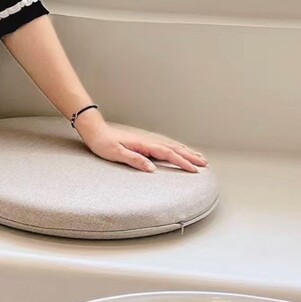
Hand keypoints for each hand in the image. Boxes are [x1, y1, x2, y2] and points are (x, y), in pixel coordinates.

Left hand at [75, 115, 208, 172]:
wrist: (95, 131)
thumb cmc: (103, 143)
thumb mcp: (116, 153)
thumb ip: (134, 160)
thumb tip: (152, 169)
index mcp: (144, 145)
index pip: (168, 154)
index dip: (182, 162)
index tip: (195, 170)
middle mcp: (148, 141)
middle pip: (174, 149)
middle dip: (191, 157)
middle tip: (205, 164)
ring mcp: (146, 141)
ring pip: (172, 146)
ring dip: (186, 152)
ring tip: (199, 157)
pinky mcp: (143, 143)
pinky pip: (165, 146)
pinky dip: (176, 149)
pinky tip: (179, 151)